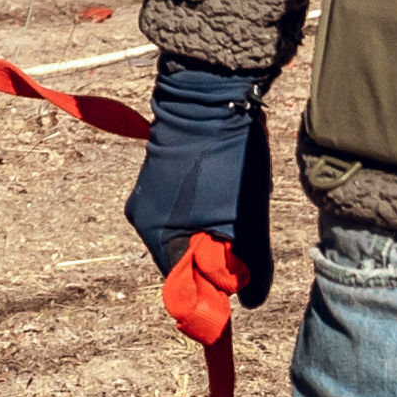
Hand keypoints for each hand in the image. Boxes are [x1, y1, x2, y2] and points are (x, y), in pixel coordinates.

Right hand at [126, 60, 271, 298]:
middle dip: (218, 255)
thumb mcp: (247, 220)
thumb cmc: (228, 160)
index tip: (242, 285)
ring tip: (238, 205)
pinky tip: (227, 189)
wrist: (211, 96)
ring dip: (215, 231)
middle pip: (186, 258)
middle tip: (246, 236)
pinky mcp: (158, 175)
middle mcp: (143, 217)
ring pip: (188, 232)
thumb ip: (252, 265)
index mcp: (156, 233)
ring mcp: (148, 194)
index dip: (215, 289)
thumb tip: (253, 301)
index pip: (185, 284)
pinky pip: (185, 210)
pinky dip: (208, 211)